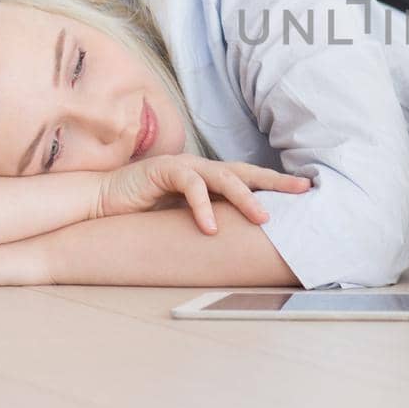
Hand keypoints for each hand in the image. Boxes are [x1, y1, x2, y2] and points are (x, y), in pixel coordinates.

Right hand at [94, 155, 311, 233]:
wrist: (102, 202)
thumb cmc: (144, 212)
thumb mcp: (185, 218)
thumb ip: (211, 220)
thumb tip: (241, 241)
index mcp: (208, 176)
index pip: (249, 178)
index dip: (276, 184)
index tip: (306, 192)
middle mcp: (200, 167)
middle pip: (245, 171)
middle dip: (276, 181)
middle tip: (303, 190)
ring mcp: (183, 166)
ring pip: (222, 176)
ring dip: (245, 198)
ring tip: (264, 218)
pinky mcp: (163, 170)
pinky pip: (190, 185)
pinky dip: (202, 206)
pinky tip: (211, 227)